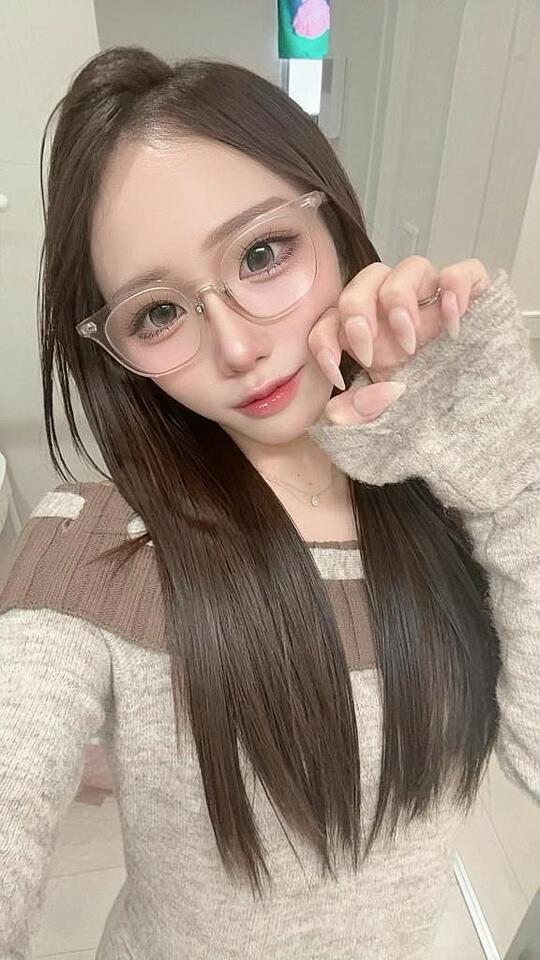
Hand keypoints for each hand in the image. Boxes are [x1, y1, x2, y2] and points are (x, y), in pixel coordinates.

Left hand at [308, 256, 489, 423]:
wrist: (476, 409)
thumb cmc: (421, 404)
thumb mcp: (384, 416)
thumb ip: (357, 413)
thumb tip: (336, 412)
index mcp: (368, 333)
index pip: (331, 319)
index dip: (324, 343)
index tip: (337, 377)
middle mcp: (396, 308)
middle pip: (367, 280)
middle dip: (358, 312)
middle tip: (369, 354)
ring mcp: (433, 298)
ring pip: (411, 267)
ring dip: (400, 299)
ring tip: (409, 342)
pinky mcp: (471, 295)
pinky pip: (465, 271)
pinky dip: (457, 287)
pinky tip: (453, 323)